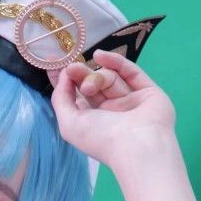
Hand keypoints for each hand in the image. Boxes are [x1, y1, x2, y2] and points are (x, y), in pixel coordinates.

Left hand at [49, 49, 177, 169]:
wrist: (136, 146)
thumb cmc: (100, 139)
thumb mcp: (69, 124)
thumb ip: (60, 99)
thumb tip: (64, 76)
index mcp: (91, 122)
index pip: (76, 95)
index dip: (65, 79)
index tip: (53, 62)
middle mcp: (109, 111)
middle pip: (92, 83)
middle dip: (80, 74)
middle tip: (71, 68)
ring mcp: (129, 101)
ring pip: (110, 78)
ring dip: (97, 77)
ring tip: (88, 86)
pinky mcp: (147, 91)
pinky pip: (130, 71)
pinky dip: (115, 62)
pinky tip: (100, 55)